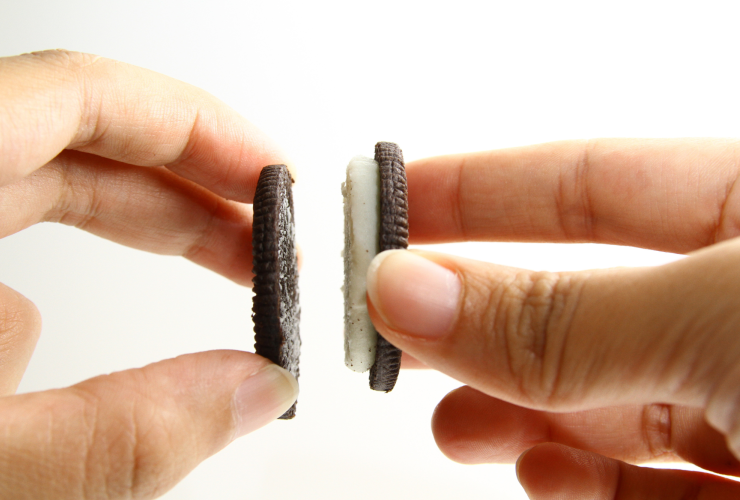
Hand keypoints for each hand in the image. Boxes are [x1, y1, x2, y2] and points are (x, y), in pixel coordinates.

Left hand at [0, 50, 297, 498]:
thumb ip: (114, 434)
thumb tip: (252, 390)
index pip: (75, 96)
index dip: (193, 124)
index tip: (273, 176)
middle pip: (66, 149)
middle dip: (178, 201)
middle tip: (264, 250)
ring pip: (16, 225)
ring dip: (78, 306)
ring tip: (125, 377)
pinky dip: (12, 339)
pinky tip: (13, 402)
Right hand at [366, 139, 739, 497]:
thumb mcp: (713, 320)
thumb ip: (560, 318)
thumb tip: (413, 289)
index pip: (598, 182)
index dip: (486, 188)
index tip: (393, 201)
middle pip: (588, 298)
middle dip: (479, 311)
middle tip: (392, 316)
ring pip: (613, 397)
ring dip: (518, 410)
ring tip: (454, 423)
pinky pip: (657, 483)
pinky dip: (586, 479)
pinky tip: (542, 472)